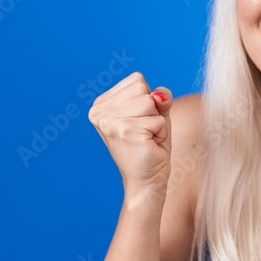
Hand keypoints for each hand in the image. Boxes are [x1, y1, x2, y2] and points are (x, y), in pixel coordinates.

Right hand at [87, 71, 172, 192]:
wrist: (147, 181)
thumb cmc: (151, 146)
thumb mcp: (156, 113)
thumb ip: (160, 96)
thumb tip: (159, 95)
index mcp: (101, 104)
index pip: (137, 80)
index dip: (149, 100)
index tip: (140, 121)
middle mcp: (99, 111)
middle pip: (142, 87)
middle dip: (153, 110)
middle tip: (145, 132)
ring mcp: (109, 121)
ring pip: (150, 102)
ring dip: (157, 121)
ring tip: (147, 138)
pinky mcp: (124, 131)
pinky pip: (157, 120)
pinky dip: (161, 132)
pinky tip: (149, 145)